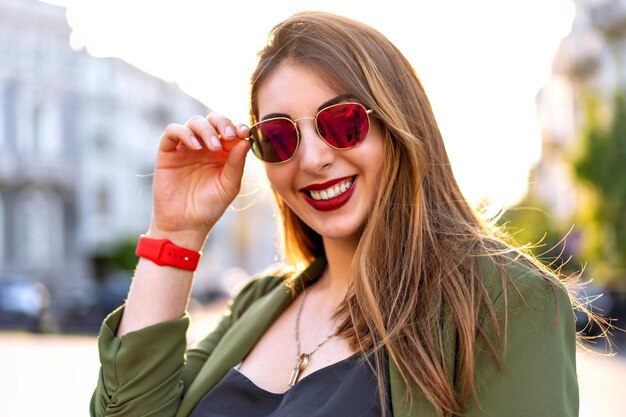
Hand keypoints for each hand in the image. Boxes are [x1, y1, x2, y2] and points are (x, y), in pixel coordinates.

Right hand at [148, 112, 250, 247]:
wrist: (185, 224)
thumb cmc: (210, 206)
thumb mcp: (229, 185)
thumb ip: (237, 162)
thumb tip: (246, 139)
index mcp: (223, 152)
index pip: (230, 130)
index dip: (237, 126)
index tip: (243, 132)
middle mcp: (204, 146)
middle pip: (213, 120)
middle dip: (223, 123)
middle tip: (229, 136)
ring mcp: (186, 147)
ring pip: (195, 122)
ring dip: (206, 129)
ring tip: (213, 147)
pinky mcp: (168, 151)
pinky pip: (173, 131)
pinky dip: (184, 133)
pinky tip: (195, 146)